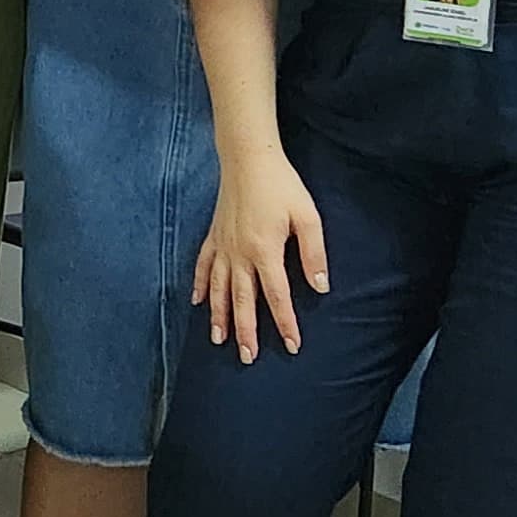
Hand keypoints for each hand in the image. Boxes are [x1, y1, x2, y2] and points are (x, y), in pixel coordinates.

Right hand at [192, 148, 326, 363]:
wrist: (248, 159)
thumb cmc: (282, 186)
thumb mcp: (307, 216)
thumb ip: (313, 253)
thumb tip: (320, 287)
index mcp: (265, 251)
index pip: (277, 296)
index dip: (285, 322)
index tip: (291, 346)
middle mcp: (240, 254)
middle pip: (243, 300)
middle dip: (246, 330)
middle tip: (247, 357)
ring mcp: (223, 247)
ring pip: (219, 289)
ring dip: (219, 316)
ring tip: (219, 339)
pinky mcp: (213, 236)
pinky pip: (203, 266)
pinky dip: (198, 285)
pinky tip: (196, 302)